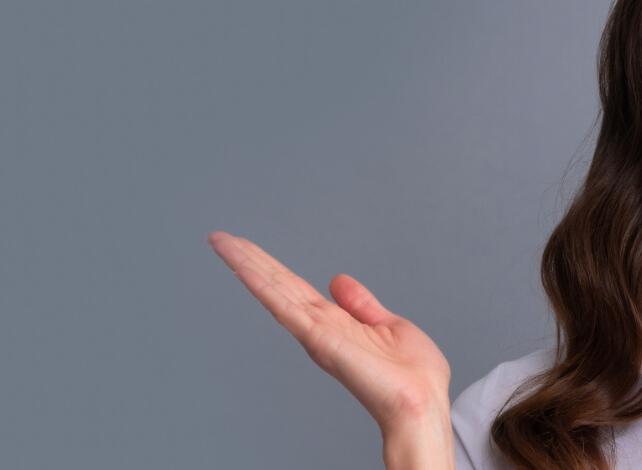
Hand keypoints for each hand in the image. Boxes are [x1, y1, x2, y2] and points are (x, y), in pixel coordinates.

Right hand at [208, 231, 453, 467]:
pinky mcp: (319, 338)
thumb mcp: (388, 326)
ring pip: (273, 290)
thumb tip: (339, 281)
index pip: (293, 287)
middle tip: (220, 237)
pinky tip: (244, 269)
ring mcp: (315, 332)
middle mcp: (318, 327)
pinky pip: (285, 307)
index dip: (270, 266)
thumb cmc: (413, 378)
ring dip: (245, 265)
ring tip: (221, 243)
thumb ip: (361, 304)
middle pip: (276, 284)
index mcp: (334, 322)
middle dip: (248, 260)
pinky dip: (263, 287)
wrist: (421, 404)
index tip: (248, 247)